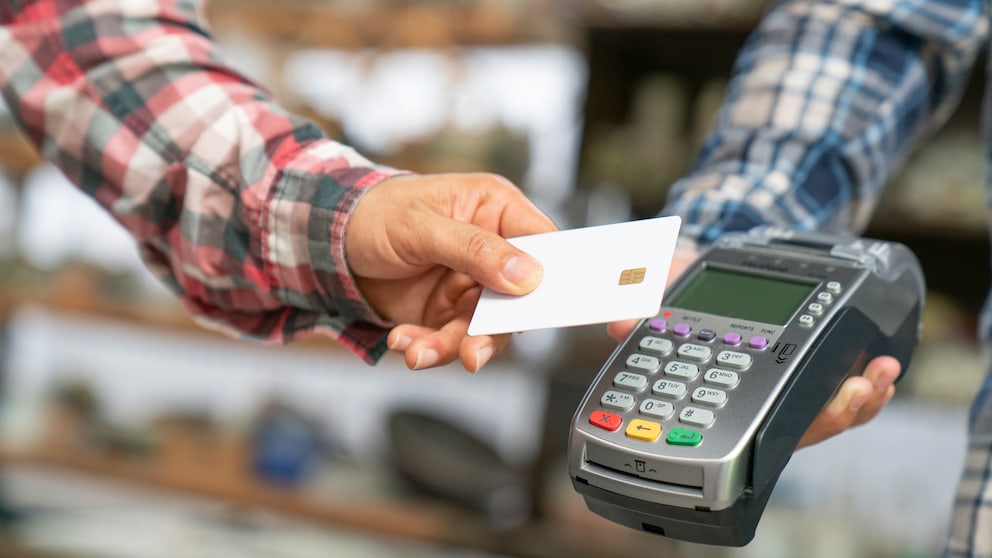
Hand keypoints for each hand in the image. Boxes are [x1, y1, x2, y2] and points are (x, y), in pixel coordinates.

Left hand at [346, 173, 556, 371]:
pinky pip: (450, 340)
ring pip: (483, 328)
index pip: (541, 243)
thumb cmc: (375, 212)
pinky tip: (403, 341)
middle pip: (516, 299)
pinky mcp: (445, 312)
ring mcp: (469, 285)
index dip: (547, 277)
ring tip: (418, 352)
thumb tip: (527, 274)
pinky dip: (427, 347)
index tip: (536, 308)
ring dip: (451, 346)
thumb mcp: (422, 225)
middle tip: (472, 353)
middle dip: (491, 331)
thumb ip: (475, 248)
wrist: (327, 241)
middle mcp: (491, 250)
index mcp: (495, 210)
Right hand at [605, 244, 899, 448]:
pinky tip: (882, 361)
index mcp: (722, 392)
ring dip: (862, 399)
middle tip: (855, 389)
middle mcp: (758, 397)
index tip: (807, 411)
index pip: (753, 424)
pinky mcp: (814, 364)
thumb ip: (638, 305)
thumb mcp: (655, 288)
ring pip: (830, 410)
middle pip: (803, 424)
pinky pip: (845, 384)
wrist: (702, 261)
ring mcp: (788, 384)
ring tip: (880, 372)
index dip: (783, 427)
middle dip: (835, 412)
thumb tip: (619, 324)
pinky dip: (867, 382)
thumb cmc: (677, 286)